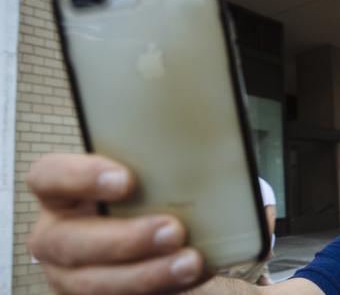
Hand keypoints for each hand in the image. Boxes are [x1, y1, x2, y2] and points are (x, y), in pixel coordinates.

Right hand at [27, 153, 204, 294]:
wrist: (155, 234)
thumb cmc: (143, 195)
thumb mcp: (141, 174)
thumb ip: (154, 164)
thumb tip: (201, 149)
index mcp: (60, 192)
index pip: (48, 177)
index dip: (81, 177)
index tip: (126, 179)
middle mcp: (57, 234)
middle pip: (70, 241)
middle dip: (125, 239)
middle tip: (172, 230)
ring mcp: (71, 273)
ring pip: (93, 282)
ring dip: (146, 274)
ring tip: (190, 262)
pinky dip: (162, 288)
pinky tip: (195, 273)